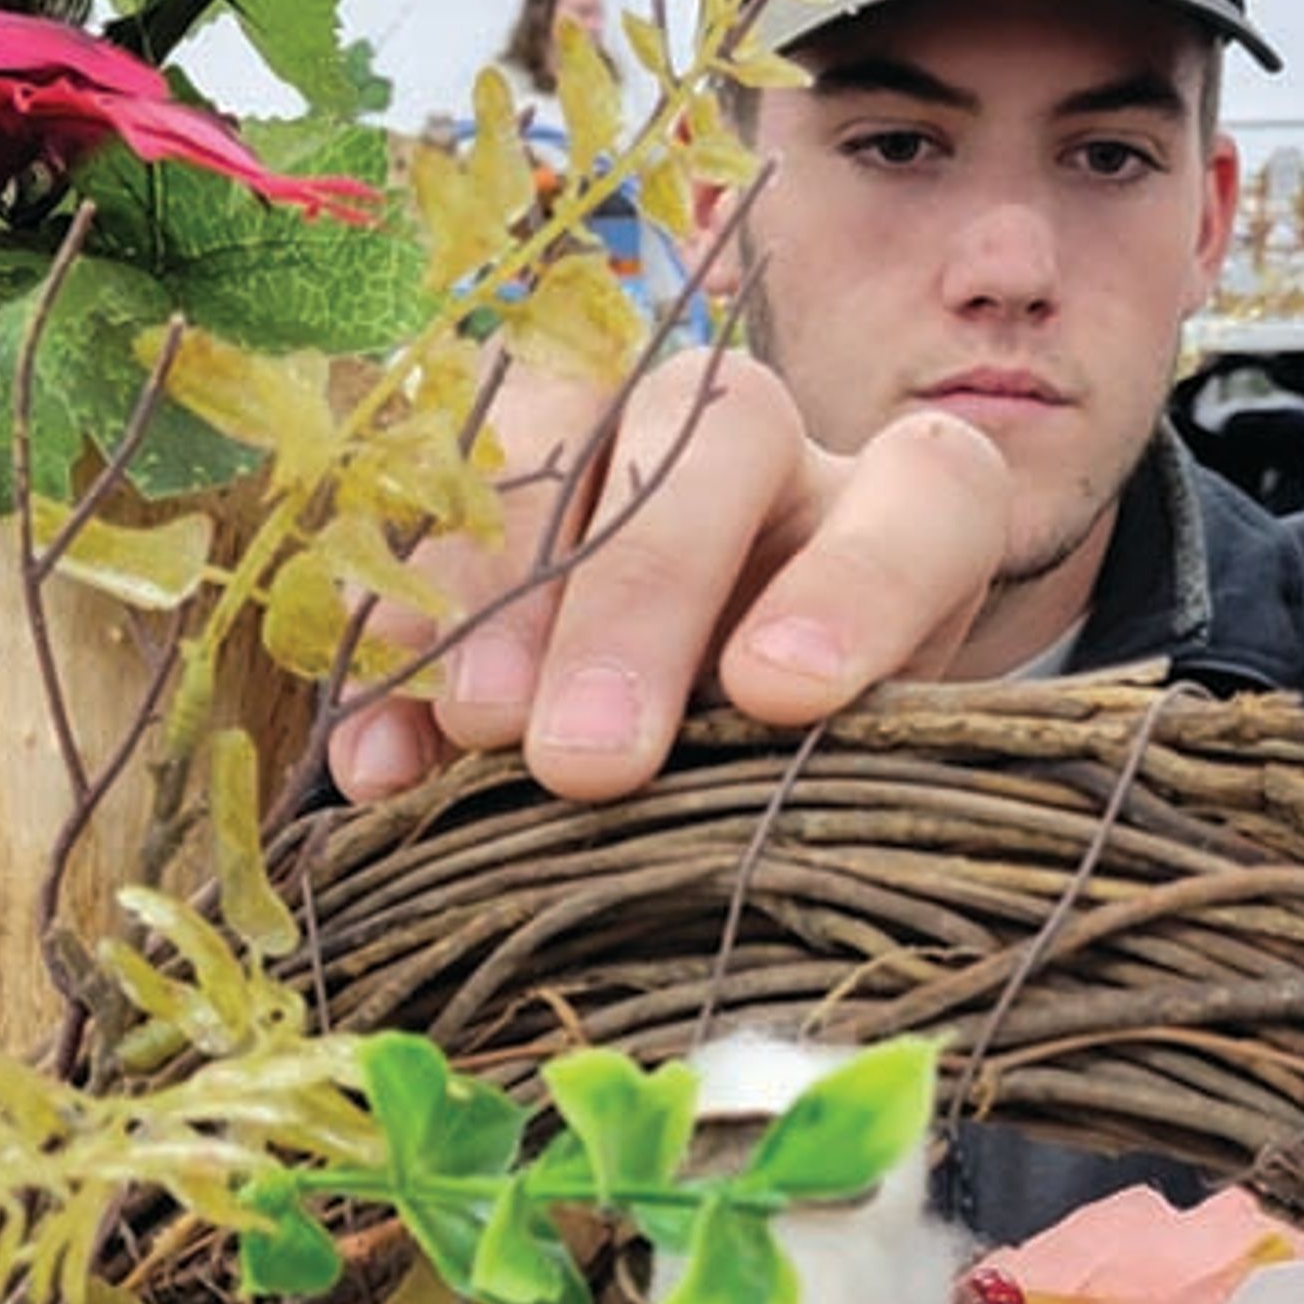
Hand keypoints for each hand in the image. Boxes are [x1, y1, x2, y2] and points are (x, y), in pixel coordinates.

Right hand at [320, 352, 1019, 802]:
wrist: (711, 751)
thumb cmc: (812, 780)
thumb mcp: (847, 790)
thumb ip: (819, 795)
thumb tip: (723, 872)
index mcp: (907, 508)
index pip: (925, 491)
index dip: (858, 582)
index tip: (780, 696)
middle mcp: (763, 445)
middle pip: (710, 430)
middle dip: (641, 593)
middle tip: (586, 756)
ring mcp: (611, 440)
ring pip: (551, 436)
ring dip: (500, 593)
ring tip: (473, 735)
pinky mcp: (479, 486)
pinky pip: (417, 521)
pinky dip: (391, 645)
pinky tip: (379, 761)